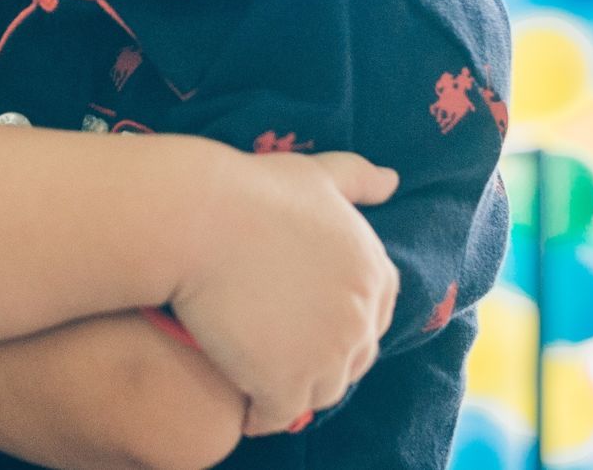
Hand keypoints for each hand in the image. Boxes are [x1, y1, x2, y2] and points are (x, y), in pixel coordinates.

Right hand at [167, 150, 398, 436]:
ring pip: (319, 393)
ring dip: (296, 392)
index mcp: (372, 272)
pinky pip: (279, 415)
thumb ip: (357, 179)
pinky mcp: (284, 383)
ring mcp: (325, 355)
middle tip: (283, 356)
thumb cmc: (249, 190)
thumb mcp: (313, 174)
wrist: (198, 219)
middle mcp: (359, 318)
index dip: (343, 323)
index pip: (376, 316)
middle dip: (323, 361)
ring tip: (264, 383)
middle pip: (351, 360)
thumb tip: (394, 181)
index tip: (310, 324)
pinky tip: (244, 409)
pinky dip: (263, 416)